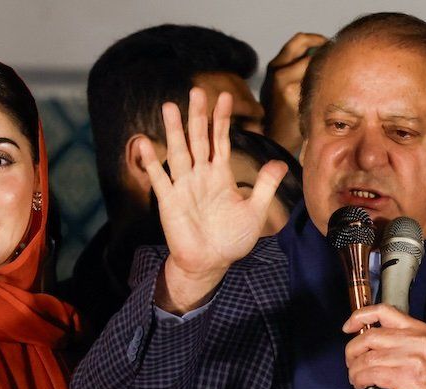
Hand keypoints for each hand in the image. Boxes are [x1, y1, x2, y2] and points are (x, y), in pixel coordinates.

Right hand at [141, 89, 287, 312]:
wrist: (211, 262)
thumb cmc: (231, 238)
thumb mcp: (255, 212)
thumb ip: (265, 187)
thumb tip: (281, 163)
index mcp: (220, 175)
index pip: (220, 140)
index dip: (222, 119)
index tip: (225, 96)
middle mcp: (200, 175)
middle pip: (198, 139)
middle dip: (198, 116)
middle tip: (196, 90)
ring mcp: (184, 186)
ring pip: (179, 152)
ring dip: (174, 130)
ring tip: (170, 107)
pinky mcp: (169, 201)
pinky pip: (160, 178)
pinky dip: (152, 161)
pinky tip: (145, 143)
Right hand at [260, 32, 326, 154]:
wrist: (269, 136)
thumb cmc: (278, 113)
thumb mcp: (278, 86)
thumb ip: (293, 70)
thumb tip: (320, 56)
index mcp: (275, 66)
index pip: (300, 40)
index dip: (318, 39)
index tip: (330, 46)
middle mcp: (279, 73)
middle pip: (309, 48)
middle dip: (326, 50)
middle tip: (338, 58)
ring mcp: (287, 87)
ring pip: (316, 68)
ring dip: (328, 70)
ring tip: (337, 79)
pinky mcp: (295, 101)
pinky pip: (318, 88)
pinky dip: (328, 89)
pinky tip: (331, 97)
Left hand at [343, 304, 425, 388]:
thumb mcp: (423, 349)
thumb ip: (400, 340)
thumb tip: (367, 340)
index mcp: (418, 329)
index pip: (384, 311)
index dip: (360, 316)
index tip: (348, 327)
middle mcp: (415, 339)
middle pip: (369, 336)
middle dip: (352, 351)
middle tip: (351, 363)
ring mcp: (411, 358)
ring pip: (367, 358)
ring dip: (355, 370)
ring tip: (356, 378)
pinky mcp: (404, 377)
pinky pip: (371, 374)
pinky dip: (360, 379)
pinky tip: (361, 384)